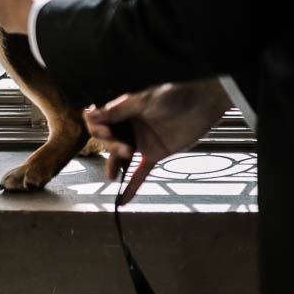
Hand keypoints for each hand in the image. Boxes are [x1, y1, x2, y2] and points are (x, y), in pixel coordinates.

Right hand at [84, 77, 230, 204]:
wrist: (202, 103)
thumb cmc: (175, 93)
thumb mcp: (143, 100)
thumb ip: (118, 110)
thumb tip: (91, 115)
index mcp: (123, 110)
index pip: (99, 122)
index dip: (98, 129)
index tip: (104, 132)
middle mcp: (129, 126)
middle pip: (108, 141)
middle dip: (112, 147)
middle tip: (124, 148)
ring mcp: (141, 142)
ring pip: (120, 158)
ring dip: (114, 165)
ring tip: (113, 174)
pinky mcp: (155, 154)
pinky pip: (140, 172)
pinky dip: (131, 186)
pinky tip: (122, 200)